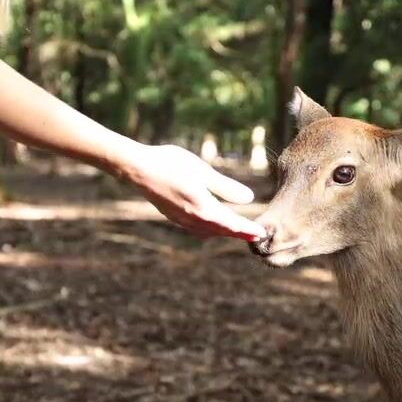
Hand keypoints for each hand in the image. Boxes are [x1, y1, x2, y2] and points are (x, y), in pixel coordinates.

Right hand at [118, 144, 266, 240]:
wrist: (138, 168)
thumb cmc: (172, 164)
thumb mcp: (204, 172)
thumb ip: (227, 187)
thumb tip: (249, 199)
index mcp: (204, 209)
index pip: (233, 225)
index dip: (249, 230)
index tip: (263, 234)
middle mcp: (193, 220)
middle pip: (222, 232)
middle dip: (240, 234)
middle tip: (257, 236)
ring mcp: (181, 220)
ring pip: (209, 232)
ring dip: (225, 233)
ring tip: (238, 231)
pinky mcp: (173, 216)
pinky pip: (197, 229)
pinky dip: (210, 229)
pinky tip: (212, 223)